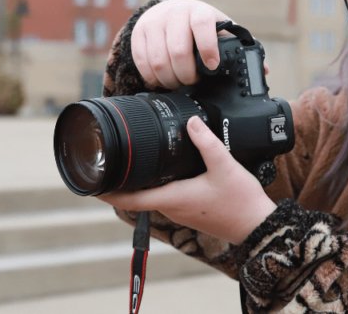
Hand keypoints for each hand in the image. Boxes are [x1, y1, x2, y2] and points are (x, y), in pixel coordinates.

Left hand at [98, 116, 276, 244]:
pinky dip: (156, 186)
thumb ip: (206, 142)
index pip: (129, 200)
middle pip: (136, 197)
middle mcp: (172, 208)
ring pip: (151, 197)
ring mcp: (181, 212)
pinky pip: (166, 197)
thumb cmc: (240, 202)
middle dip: (120, 183)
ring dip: (138, 184)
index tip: (90, 185)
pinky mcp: (191, 211)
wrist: (258, 226)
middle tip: (107, 164)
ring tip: (130, 164)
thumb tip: (191, 122)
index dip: (107, 192)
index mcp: (173, 198)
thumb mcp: (224, 165)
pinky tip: (163, 172)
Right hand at [130, 0, 267, 89]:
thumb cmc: (199, 24)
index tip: (212, 66)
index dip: (207, 47)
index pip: (201, 25)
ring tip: (180, 82)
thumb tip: (263, 70)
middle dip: (187, 75)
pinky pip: (143, 64)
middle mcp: (173, 15)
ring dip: (171, 80)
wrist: (168, 11)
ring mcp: (153, 24)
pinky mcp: (138, 35)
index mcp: (198, 11)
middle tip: (194, 82)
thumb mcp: (219, 28)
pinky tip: (165, 79)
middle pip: (177, 52)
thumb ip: (238, 46)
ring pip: (158, 62)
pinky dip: (154, 78)